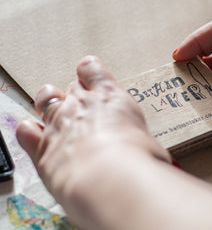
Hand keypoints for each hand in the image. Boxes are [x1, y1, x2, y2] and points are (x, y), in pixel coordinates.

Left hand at [16, 56, 170, 228]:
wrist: (111, 178)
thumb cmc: (139, 159)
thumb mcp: (148, 141)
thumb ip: (138, 138)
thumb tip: (141, 148)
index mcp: (110, 97)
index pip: (92, 69)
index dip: (89, 71)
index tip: (91, 76)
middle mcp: (82, 104)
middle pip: (71, 87)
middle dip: (76, 95)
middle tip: (84, 109)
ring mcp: (60, 123)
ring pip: (46, 98)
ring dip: (50, 103)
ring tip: (58, 115)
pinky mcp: (43, 148)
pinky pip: (26, 130)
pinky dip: (30, 130)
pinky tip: (37, 135)